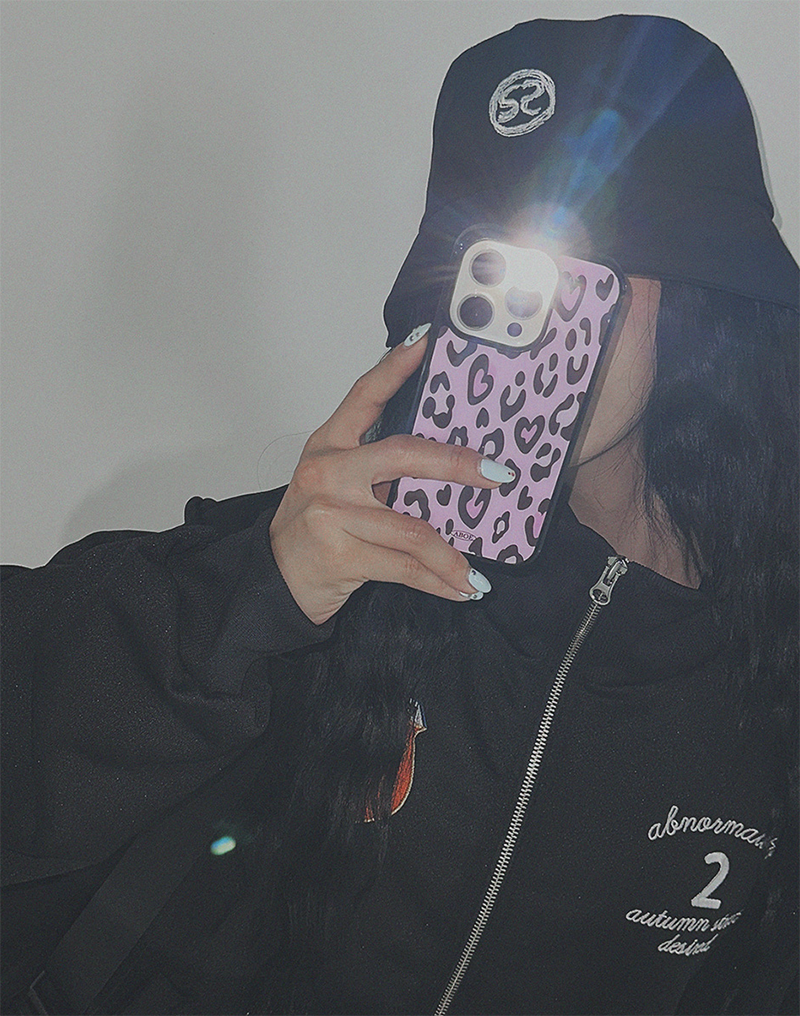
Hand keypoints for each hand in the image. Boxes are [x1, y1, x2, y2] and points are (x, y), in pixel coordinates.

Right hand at [269, 333, 513, 623]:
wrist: (274, 579)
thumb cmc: (312, 528)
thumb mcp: (333, 483)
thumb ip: (374, 466)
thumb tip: (446, 463)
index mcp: (328, 445)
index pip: (364, 396)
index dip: (395, 368)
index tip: (428, 343)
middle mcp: (328, 472)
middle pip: (403, 455)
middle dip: (457, 464)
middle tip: (497, 474)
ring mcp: (332, 512)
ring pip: (412, 529)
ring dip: (451, 556)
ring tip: (475, 572)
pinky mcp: (341, 554)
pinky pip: (405, 568)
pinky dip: (439, 582)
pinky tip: (461, 589)